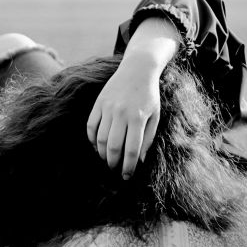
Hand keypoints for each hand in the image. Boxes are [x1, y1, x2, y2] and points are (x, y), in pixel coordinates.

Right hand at [87, 13, 181, 178]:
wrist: (137, 70)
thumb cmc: (149, 96)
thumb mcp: (155, 116)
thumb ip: (148, 138)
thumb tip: (138, 160)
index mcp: (138, 118)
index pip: (131, 149)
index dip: (128, 166)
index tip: (126, 176)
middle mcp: (121, 113)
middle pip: (113, 146)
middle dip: (113, 163)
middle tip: (115, 169)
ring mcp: (107, 108)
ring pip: (100, 138)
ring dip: (102, 153)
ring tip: (107, 159)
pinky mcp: (98, 104)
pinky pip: (90, 126)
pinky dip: (92, 140)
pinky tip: (98, 146)